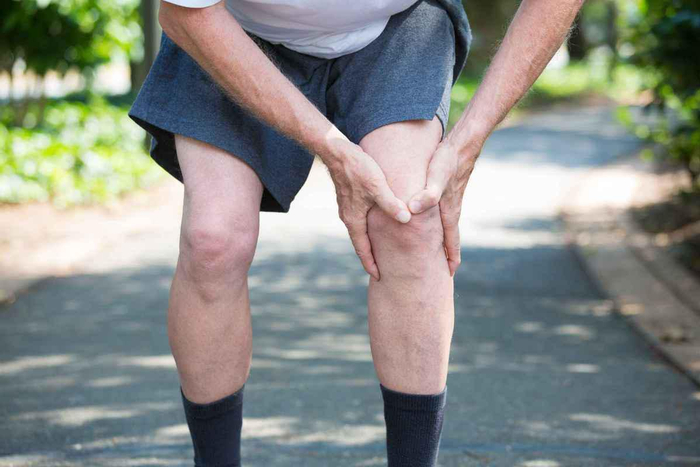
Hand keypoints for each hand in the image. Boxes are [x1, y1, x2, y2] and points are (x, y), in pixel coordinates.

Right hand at [324, 139, 411, 280]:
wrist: (336, 151)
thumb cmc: (357, 168)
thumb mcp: (377, 186)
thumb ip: (391, 204)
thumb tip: (406, 220)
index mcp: (354, 219)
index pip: (362, 249)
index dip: (371, 264)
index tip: (378, 277)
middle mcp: (348, 216)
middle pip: (360, 243)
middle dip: (370, 256)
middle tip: (381, 269)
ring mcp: (347, 207)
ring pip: (359, 230)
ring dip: (368, 242)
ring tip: (381, 250)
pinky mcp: (348, 197)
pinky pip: (359, 219)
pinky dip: (367, 228)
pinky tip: (376, 224)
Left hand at [407, 138, 479, 276]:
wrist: (462, 145)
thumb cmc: (448, 162)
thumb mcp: (436, 177)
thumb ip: (427, 194)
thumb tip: (413, 209)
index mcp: (449, 211)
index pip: (451, 240)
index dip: (450, 257)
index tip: (450, 273)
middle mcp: (452, 210)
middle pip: (450, 238)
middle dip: (448, 255)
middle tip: (445, 271)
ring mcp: (450, 201)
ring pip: (447, 227)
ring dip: (445, 242)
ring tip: (441, 254)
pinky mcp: (447, 193)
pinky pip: (442, 216)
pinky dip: (440, 227)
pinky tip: (433, 225)